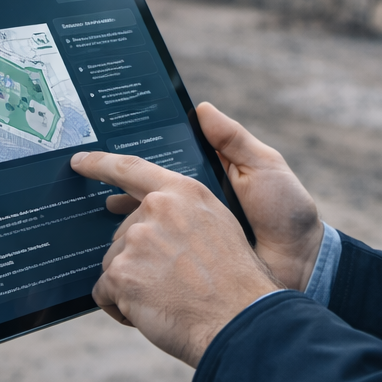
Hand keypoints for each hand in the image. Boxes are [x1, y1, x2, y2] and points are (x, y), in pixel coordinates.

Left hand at [71, 149, 280, 366]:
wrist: (239, 321)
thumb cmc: (235, 283)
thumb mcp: (218, 227)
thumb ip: (183, 214)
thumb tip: (151, 222)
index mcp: (183, 192)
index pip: (131, 169)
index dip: (100, 163)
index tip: (78, 162)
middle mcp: (157, 209)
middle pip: (123, 233)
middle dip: (138, 260)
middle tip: (174, 282)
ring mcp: (137, 240)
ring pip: (114, 264)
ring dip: (131, 286)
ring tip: (168, 299)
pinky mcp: (121, 273)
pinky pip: (104, 292)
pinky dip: (121, 308)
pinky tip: (151, 314)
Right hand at [100, 102, 324, 292]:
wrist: (305, 268)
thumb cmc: (288, 213)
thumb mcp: (265, 168)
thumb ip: (233, 140)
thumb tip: (200, 108)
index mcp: (202, 185)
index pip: (154, 170)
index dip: (119, 165)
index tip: (84, 160)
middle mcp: (188, 214)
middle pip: (140, 202)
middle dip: (110, 194)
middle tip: (76, 188)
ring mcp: (187, 245)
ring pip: (140, 234)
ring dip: (115, 230)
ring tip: (84, 219)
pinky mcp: (188, 273)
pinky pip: (154, 267)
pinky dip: (132, 264)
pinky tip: (110, 262)